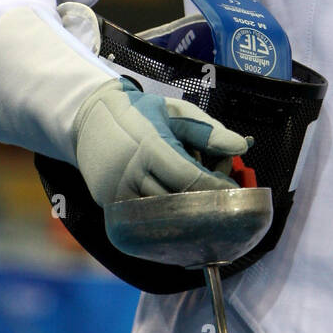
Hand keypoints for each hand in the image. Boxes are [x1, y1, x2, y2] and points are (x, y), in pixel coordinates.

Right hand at [72, 78, 253, 205]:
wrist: (89, 118)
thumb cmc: (141, 112)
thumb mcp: (177, 112)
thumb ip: (209, 131)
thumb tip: (243, 146)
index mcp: (149, 144)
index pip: (189, 178)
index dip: (215, 188)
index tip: (232, 191)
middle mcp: (129, 171)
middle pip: (178, 200)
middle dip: (204, 202)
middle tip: (222, 201)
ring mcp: (115, 191)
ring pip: (161, 214)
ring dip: (185, 211)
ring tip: (199, 200)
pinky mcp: (108, 205)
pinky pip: (143, 220)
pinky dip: (165, 218)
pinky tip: (180, 211)